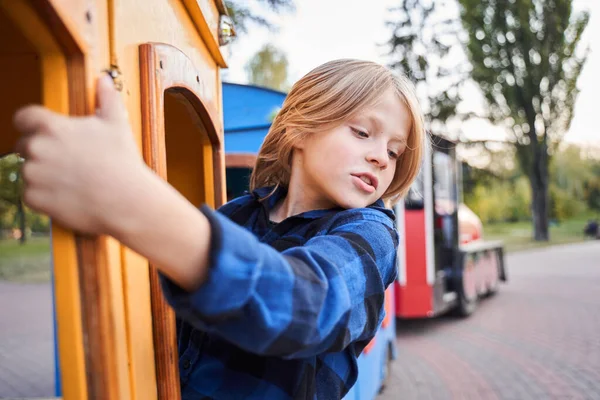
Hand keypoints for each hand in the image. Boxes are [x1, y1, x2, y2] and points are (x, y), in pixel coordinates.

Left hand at [13, 74, 148, 234]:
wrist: (125, 200)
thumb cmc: (122, 161)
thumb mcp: (117, 123)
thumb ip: (106, 97)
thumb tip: (104, 78)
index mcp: (50, 126)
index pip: (23, 117)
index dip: (32, 124)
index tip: (44, 132)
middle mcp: (35, 148)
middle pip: (24, 146)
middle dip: (41, 151)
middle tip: (68, 161)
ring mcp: (32, 174)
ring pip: (29, 171)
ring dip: (43, 174)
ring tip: (72, 180)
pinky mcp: (33, 198)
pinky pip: (31, 194)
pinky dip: (45, 196)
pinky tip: (68, 194)